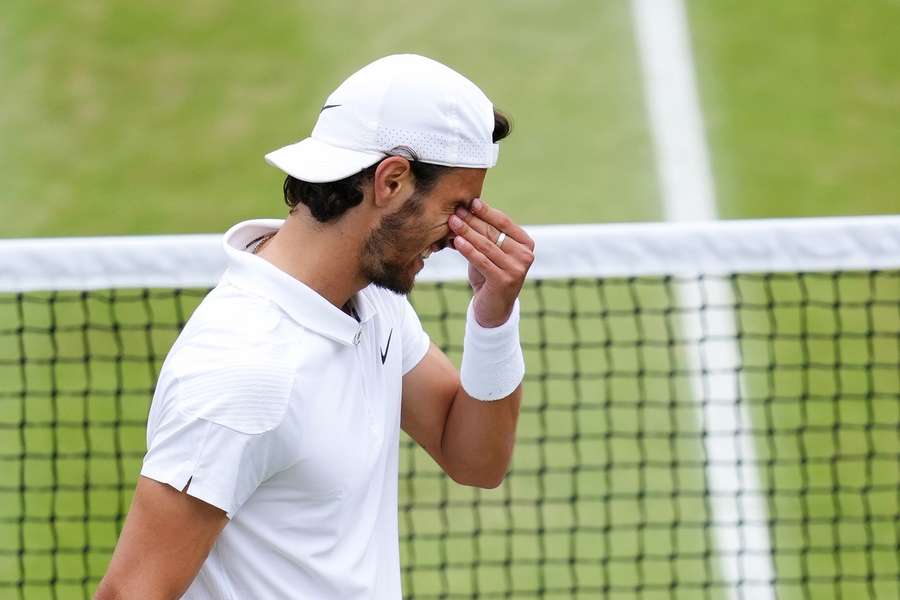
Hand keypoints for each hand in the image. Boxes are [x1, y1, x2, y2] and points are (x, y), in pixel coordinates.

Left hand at [448, 198, 534, 326]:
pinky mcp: (505, 280)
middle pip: (494, 232)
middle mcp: (525, 255)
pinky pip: (482, 260)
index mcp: (526, 244)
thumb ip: (485, 234)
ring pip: (486, 245)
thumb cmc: (489, 275)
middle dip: (473, 220)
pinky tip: (456, 241)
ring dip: (467, 232)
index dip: (486, 211)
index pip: (504, 222)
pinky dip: (468, 250)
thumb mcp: (490, 252)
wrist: (493, 309)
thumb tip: (467, 210)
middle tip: (456, 211)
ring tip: (452, 222)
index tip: (471, 202)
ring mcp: (517, 269)